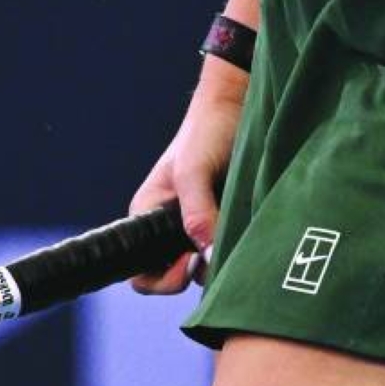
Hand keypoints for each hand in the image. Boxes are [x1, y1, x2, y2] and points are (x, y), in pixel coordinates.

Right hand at [127, 79, 246, 294]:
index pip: (140, 273)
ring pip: (203, 265)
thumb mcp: (194, 172)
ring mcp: (197, 225)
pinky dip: (232, 248)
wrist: (238, 105)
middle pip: (173, 276)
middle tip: (215, 253)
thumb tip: (206, 257)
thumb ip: (197, 214)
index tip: (188, 264)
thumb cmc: (205, 131)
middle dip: (194, 273)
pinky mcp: (221, 220)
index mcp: (147, 215)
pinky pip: (222, 249)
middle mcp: (168, 226)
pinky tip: (244, 233)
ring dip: (218, 259)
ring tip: (234, 234)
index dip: (161, 279)